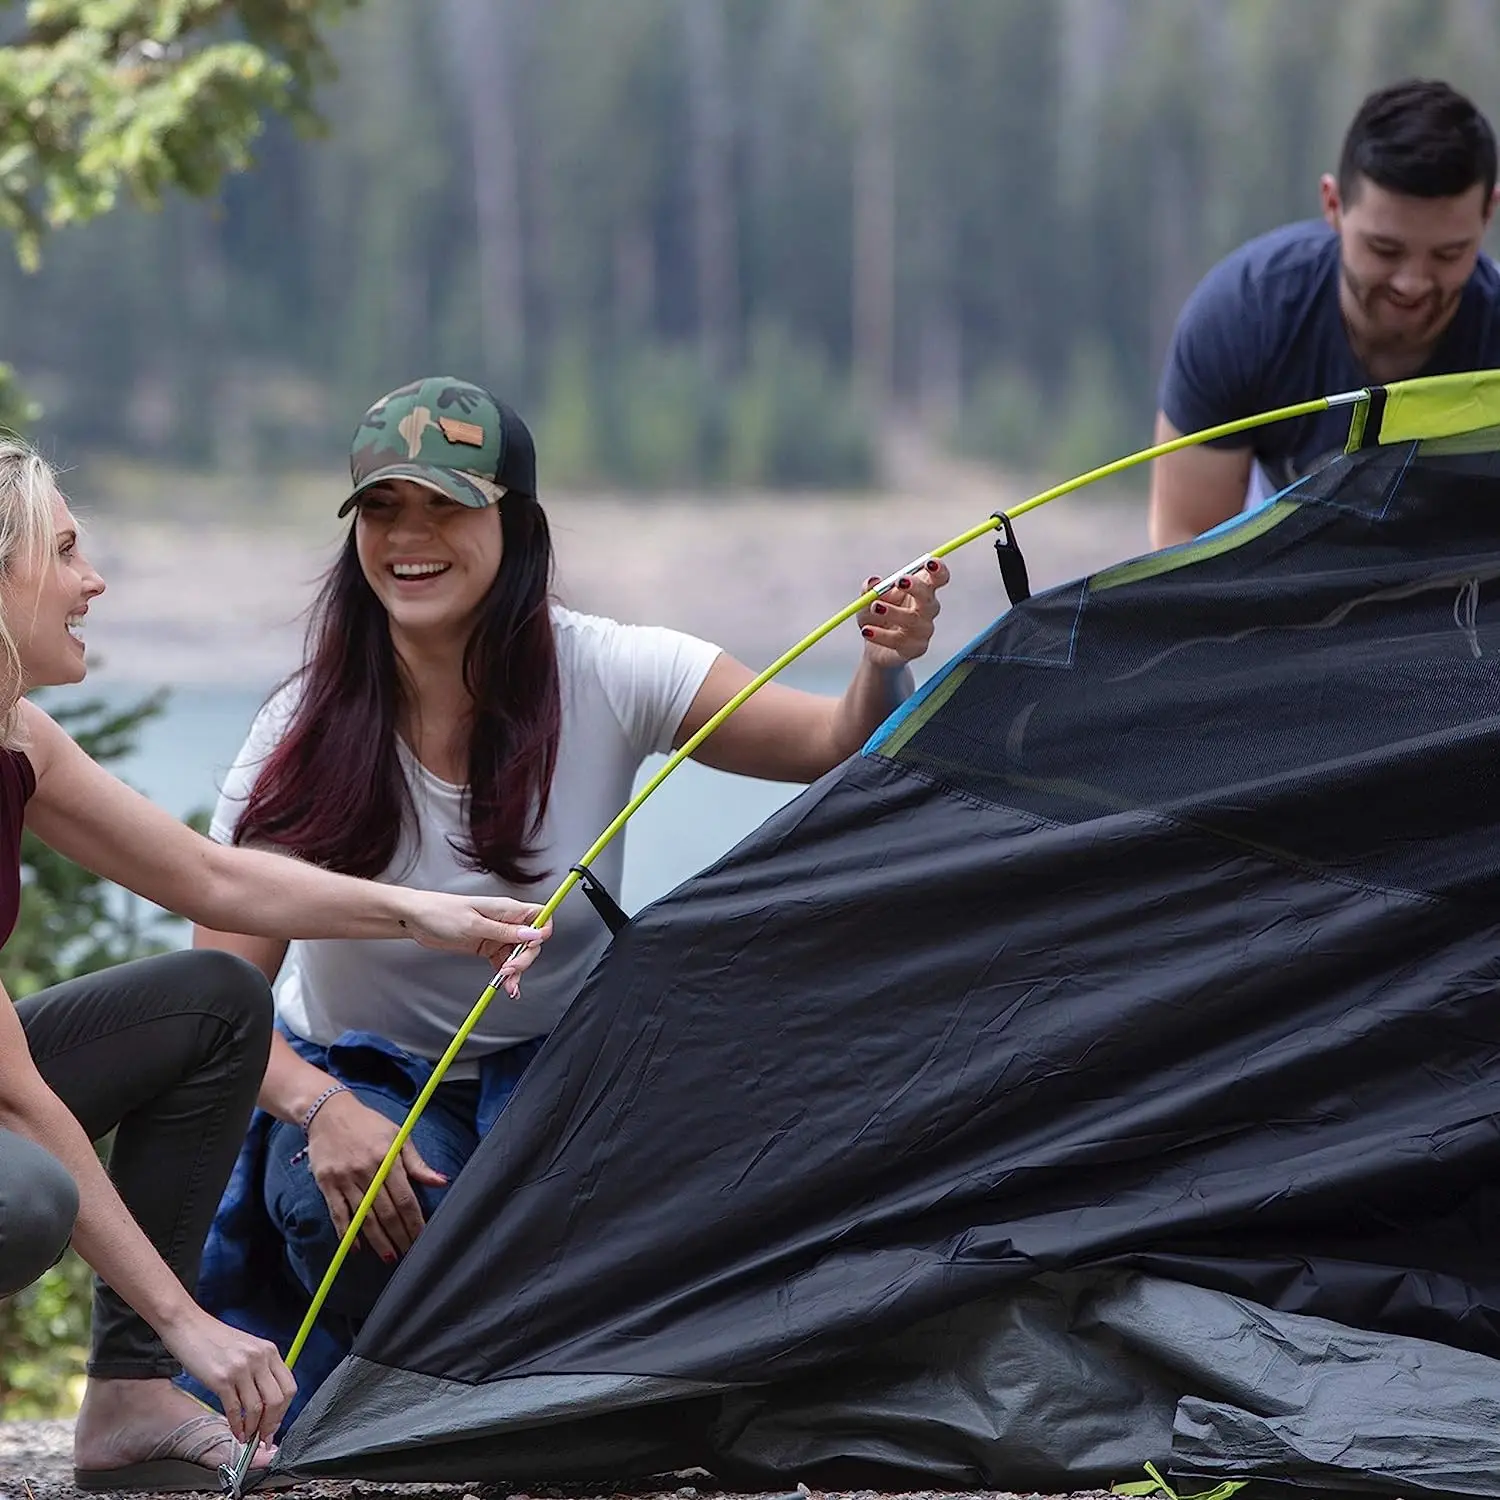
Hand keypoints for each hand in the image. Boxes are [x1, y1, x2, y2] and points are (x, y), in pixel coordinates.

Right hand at [156, 1304, 295, 1446]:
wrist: (189, 1326)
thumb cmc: (215, 1338)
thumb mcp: (247, 1347)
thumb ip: (260, 1368)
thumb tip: (267, 1400)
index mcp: (269, 1350)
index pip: (288, 1386)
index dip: (284, 1411)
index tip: (276, 1424)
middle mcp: (259, 1359)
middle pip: (277, 1400)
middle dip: (271, 1424)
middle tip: (264, 1437)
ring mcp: (240, 1369)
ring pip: (257, 1408)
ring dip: (253, 1429)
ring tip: (248, 1437)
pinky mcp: (220, 1379)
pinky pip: (235, 1410)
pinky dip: (237, 1426)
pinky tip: (235, 1432)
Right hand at [306, 1089, 441, 1260]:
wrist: (328, 1112)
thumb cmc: (369, 1124)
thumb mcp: (398, 1135)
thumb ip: (417, 1163)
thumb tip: (440, 1182)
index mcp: (388, 1158)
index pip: (405, 1198)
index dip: (414, 1221)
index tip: (421, 1237)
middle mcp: (367, 1170)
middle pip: (386, 1212)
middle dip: (399, 1236)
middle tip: (408, 1254)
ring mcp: (345, 1178)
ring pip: (364, 1217)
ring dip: (377, 1240)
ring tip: (389, 1257)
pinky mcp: (327, 1183)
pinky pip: (338, 1214)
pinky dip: (347, 1233)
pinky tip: (357, 1248)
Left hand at [398, 891, 551, 993]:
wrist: (417, 919)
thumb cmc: (441, 912)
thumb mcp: (474, 924)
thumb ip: (504, 931)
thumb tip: (533, 934)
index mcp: (506, 909)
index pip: (540, 915)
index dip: (542, 931)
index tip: (532, 947)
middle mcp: (505, 921)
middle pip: (531, 941)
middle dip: (525, 958)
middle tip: (511, 971)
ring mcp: (496, 934)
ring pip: (518, 954)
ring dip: (516, 971)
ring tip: (508, 985)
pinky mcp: (486, 946)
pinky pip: (504, 961)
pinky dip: (506, 974)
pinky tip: (505, 984)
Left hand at [858, 559, 947, 668]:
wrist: (875, 650)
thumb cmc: (876, 618)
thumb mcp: (867, 601)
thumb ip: (869, 589)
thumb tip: (873, 581)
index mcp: (922, 590)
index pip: (939, 578)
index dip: (938, 569)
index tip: (928, 562)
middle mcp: (927, 609)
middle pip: (929, 597)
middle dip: (917, 587)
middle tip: (900, 581)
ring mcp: (924, 629)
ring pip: (913, 619)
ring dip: (893, 611)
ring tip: (876, 607)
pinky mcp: (916, 648)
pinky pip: (900, 640)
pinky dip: (881, 635)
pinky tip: (867, 631)